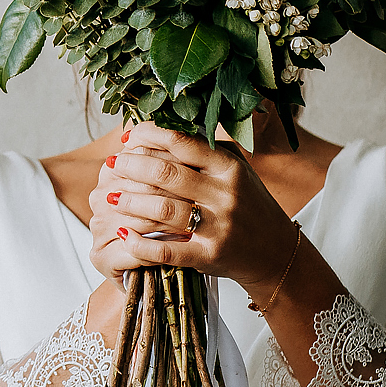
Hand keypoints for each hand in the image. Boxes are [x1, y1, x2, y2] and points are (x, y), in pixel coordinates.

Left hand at [87, 122, 298, 288]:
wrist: (275, 252)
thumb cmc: (245, 202)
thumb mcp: (233, 169)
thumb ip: (200, 149)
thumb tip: (153, 129)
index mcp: (229, 167)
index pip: (180, 142)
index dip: (146, 135)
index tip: (126, 138)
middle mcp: (225, 194)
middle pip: (166, 173)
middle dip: (131, 166)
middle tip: (112, 164)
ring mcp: (218, 227)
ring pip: (162, 209)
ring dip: (129, 201)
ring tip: (110, 196)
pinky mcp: (209, 256)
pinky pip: (166, 250)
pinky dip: (139, 243)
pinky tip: (123, 234)